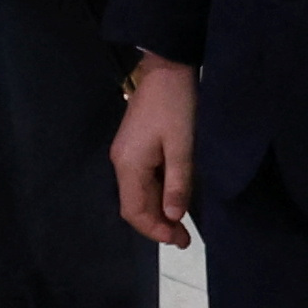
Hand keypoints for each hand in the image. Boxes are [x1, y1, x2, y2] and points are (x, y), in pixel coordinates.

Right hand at [113, 55, 198, 247]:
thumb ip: (177, 183)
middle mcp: (122, 163)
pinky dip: (157, 195)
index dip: (155, 229)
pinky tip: (174, 199)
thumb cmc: (176, 104)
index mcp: (129, 165)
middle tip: (185, 238)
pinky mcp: (135, 146)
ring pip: (138, 194)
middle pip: (134, 205)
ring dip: (158, 211)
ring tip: (182, 225)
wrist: (167, 66)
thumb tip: (174, 217)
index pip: (134, 211)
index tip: (179, 240)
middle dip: (157, 224)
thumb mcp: (182, 146)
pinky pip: (143, 180)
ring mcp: (126, 154)